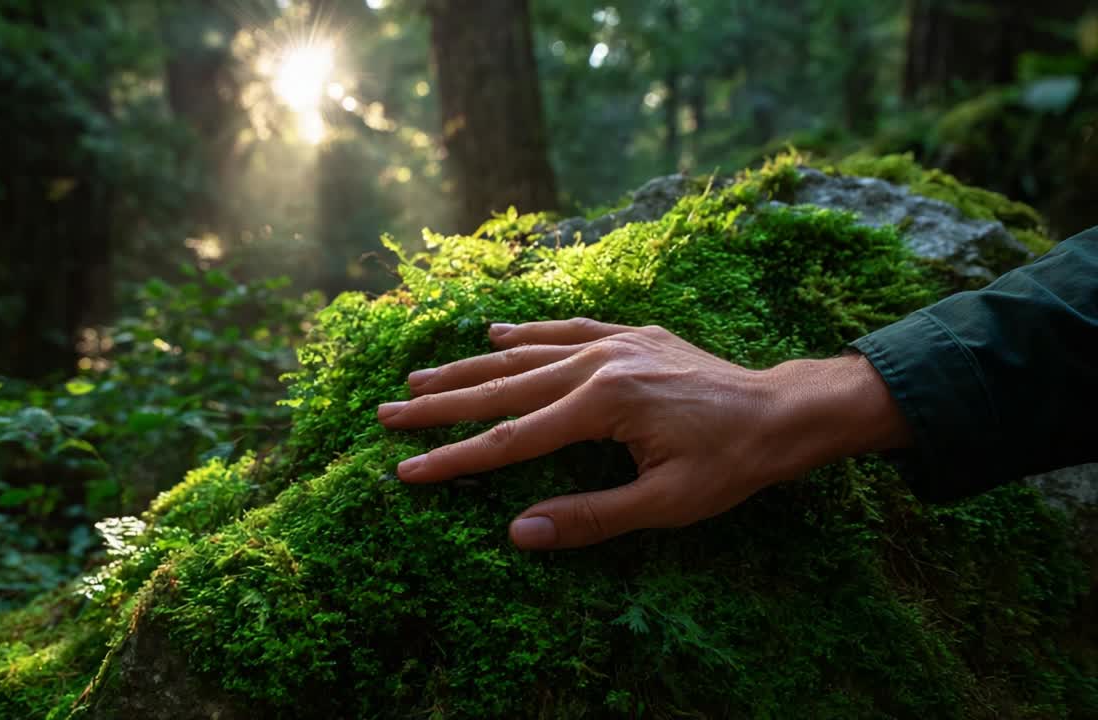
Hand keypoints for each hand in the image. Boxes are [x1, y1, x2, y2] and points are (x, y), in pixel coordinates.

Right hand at [377, 318, 910, 550]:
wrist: (783, 411)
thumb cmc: (729, 465)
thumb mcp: (665, 504)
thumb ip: (588, 517)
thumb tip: (517, 532)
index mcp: (603, 405)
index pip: (510, 440)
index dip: (453, 460)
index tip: (405, 471)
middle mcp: (599, 363)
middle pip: (502, 387)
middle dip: (440, 403)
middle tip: (387, 412)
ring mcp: (613, 342)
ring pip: (524, 353)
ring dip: (469, 367)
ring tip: (419, 375)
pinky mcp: (629, 333)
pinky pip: (565, 329)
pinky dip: (526, 333)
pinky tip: (495, 334)